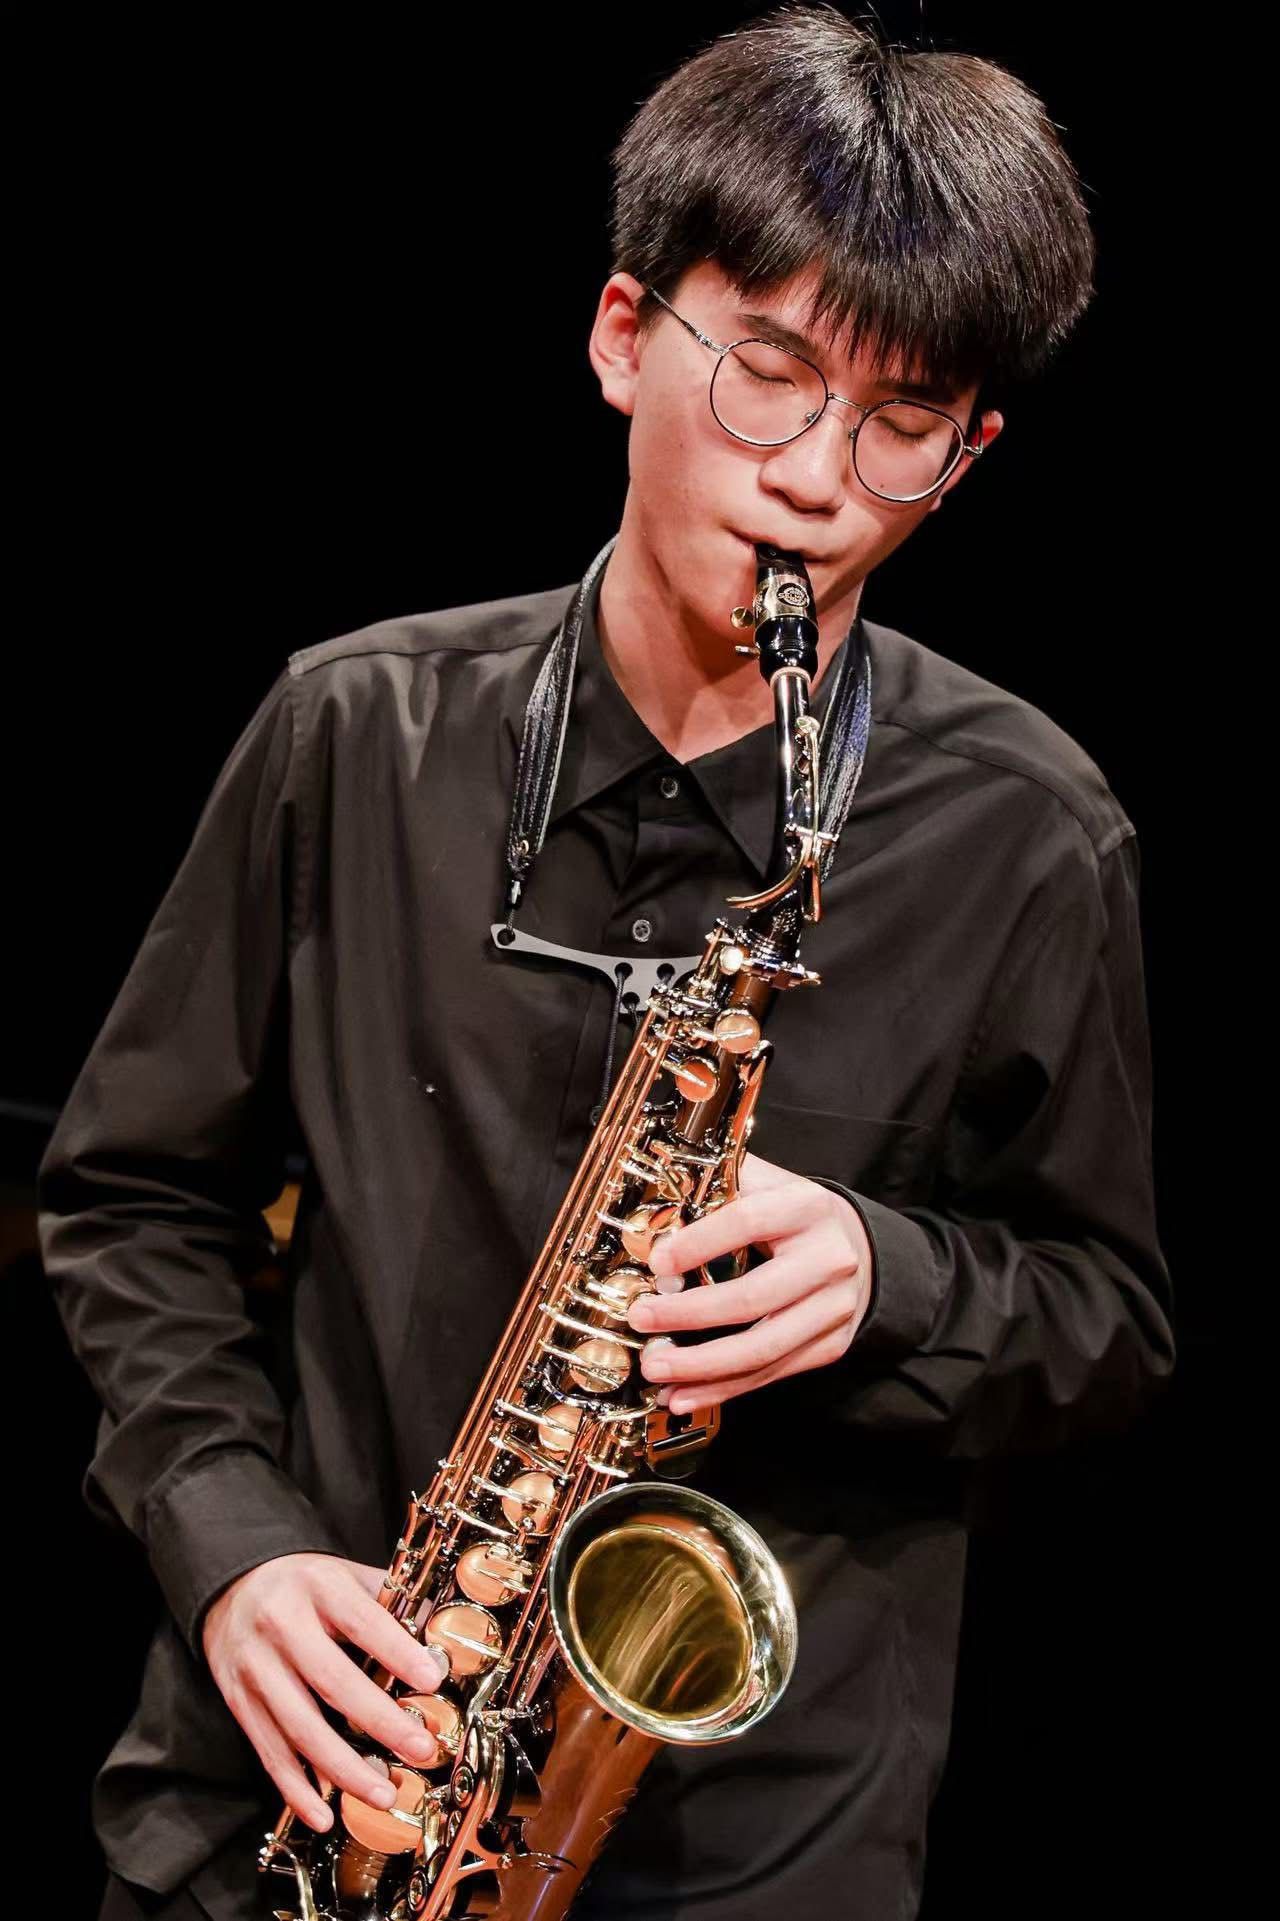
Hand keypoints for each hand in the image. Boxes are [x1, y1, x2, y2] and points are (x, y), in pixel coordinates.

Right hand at [201, 1551, 448, 1831]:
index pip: (361, 1621)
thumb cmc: (303, 1585)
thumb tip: (439, 1634)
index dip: (397, 1651)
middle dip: (379, 1720)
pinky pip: (269, 1751)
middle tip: (419, 1748)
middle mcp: (282, 1626)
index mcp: (318, 1587)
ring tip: (381, 1792)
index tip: (432, 1679)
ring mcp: (256, 1668)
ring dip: (343, 1767)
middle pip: (332, 1680)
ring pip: (300, 1726)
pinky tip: (323, 1812)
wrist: (231, 1587)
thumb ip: (388, 1601)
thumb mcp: (344, 1575)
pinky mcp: (239, 1701)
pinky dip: (296, 1787)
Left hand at [627, 1150, 872, 1411]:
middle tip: (642, 1319)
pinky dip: (723, 1388)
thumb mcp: (769, 1185)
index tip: (657, 1262)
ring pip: (761, 1348)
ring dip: (701, 1366)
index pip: (747, 1223)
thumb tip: (657, 1202)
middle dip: (688, 1315)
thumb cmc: (797, 1217)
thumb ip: (721, 1186)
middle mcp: (827, 1260)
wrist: (858, 1249)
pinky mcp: (831, 1345)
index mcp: (807, 1208)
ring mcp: (833, 1308)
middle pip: (752, 1298)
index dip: (698, 1244)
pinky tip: (684, 1393)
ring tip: (655, 1368)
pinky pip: (771, 1373)